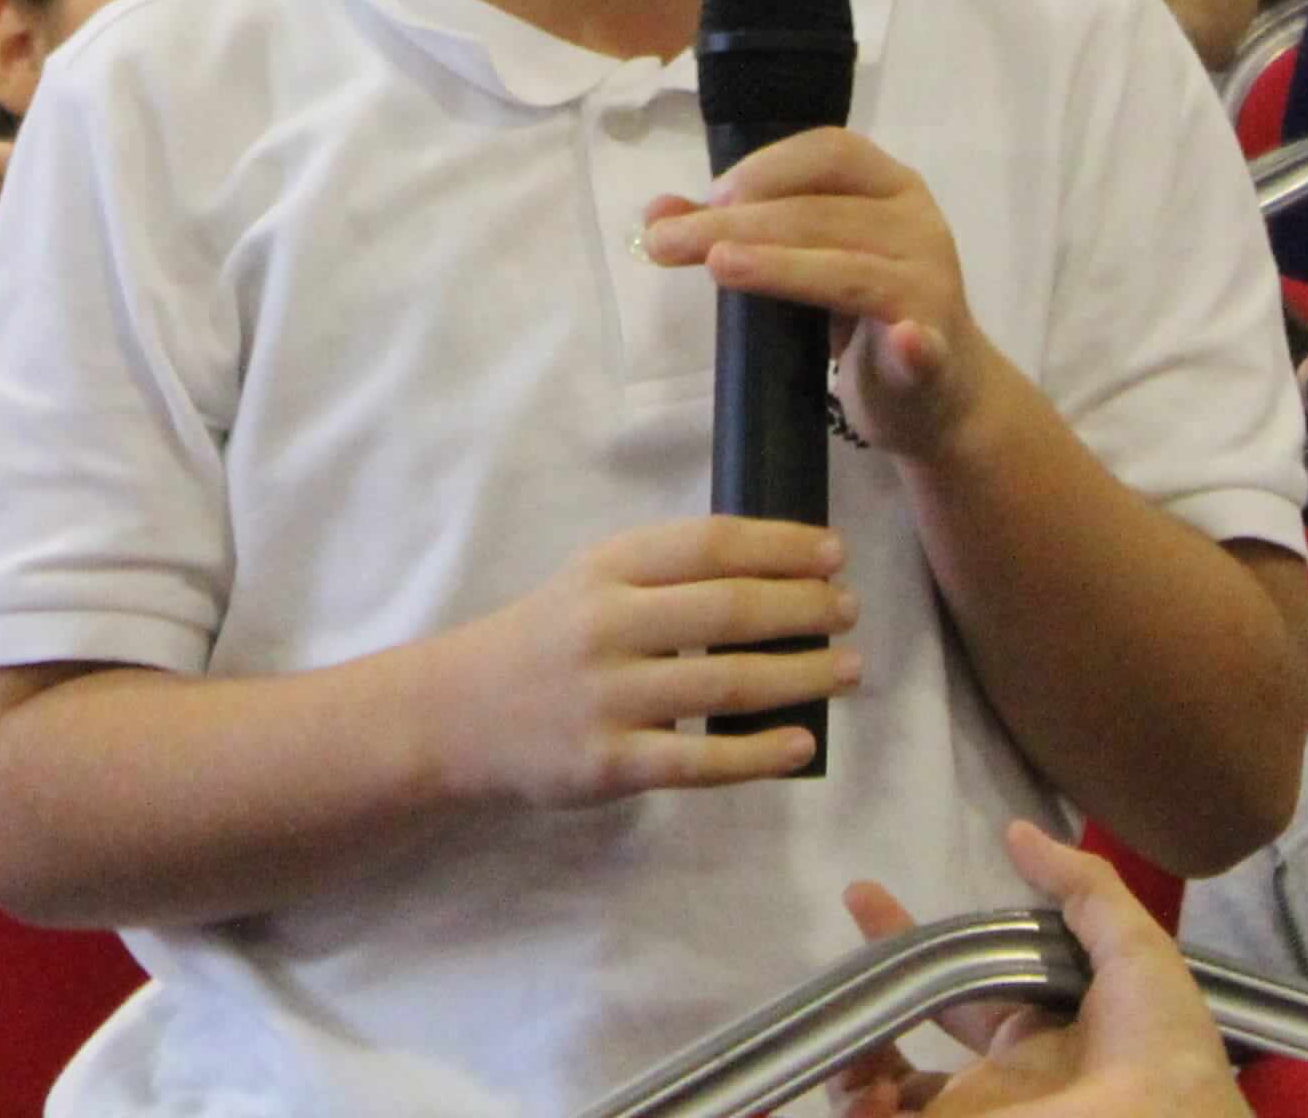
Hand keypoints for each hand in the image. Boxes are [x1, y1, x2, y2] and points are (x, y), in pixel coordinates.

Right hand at [412, 516, 856, 809]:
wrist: (460, 714)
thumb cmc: (546, 641)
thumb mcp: (590, 585)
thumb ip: (664, 577)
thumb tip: (775, 576)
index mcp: (607, 569)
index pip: (709, 544)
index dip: (781, 546)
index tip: (833, 554)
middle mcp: (608, 625)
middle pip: (728, 608)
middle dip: (803, 608)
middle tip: (848, 612)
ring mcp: (608, 697)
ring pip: (726, 683)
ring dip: (801, 674)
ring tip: (848, 669)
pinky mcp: (610, 762)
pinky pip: (700, 760)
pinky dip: (758, 752)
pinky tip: (800, 742)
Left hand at [644, 127, 1001, 461]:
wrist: (939, 391)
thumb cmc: (863, 309)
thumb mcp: (807, 258)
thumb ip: (738, 230)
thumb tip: (656, 214)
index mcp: (890, 186)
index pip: (831, 152)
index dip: (768, 168)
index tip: (711, 196)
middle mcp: (918, 224)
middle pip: (822, 213)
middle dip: (739, 224)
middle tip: (667, 243)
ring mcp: (932, 286)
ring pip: (851, 270)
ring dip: (781, 267)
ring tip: (719, 266)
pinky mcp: (938, 353)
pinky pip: (924, 344)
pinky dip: (915, 343)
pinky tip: (905, 340)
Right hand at [833, 821, 1248, 1117]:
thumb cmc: (1159, 1044)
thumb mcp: (1137, 949)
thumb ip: (1081, 886)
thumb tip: (1016, 830)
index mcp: (1036, 1033)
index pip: (960, 983)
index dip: (913, 942)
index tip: (863, 896)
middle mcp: (999, 1078)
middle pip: (910, 1041)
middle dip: (866, 1007)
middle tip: (845, 975)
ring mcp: (976, 1114)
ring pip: (884, 1092)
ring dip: (854, 1065)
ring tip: (853, 1045)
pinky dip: (860, 1109)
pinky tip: (870, 1087)